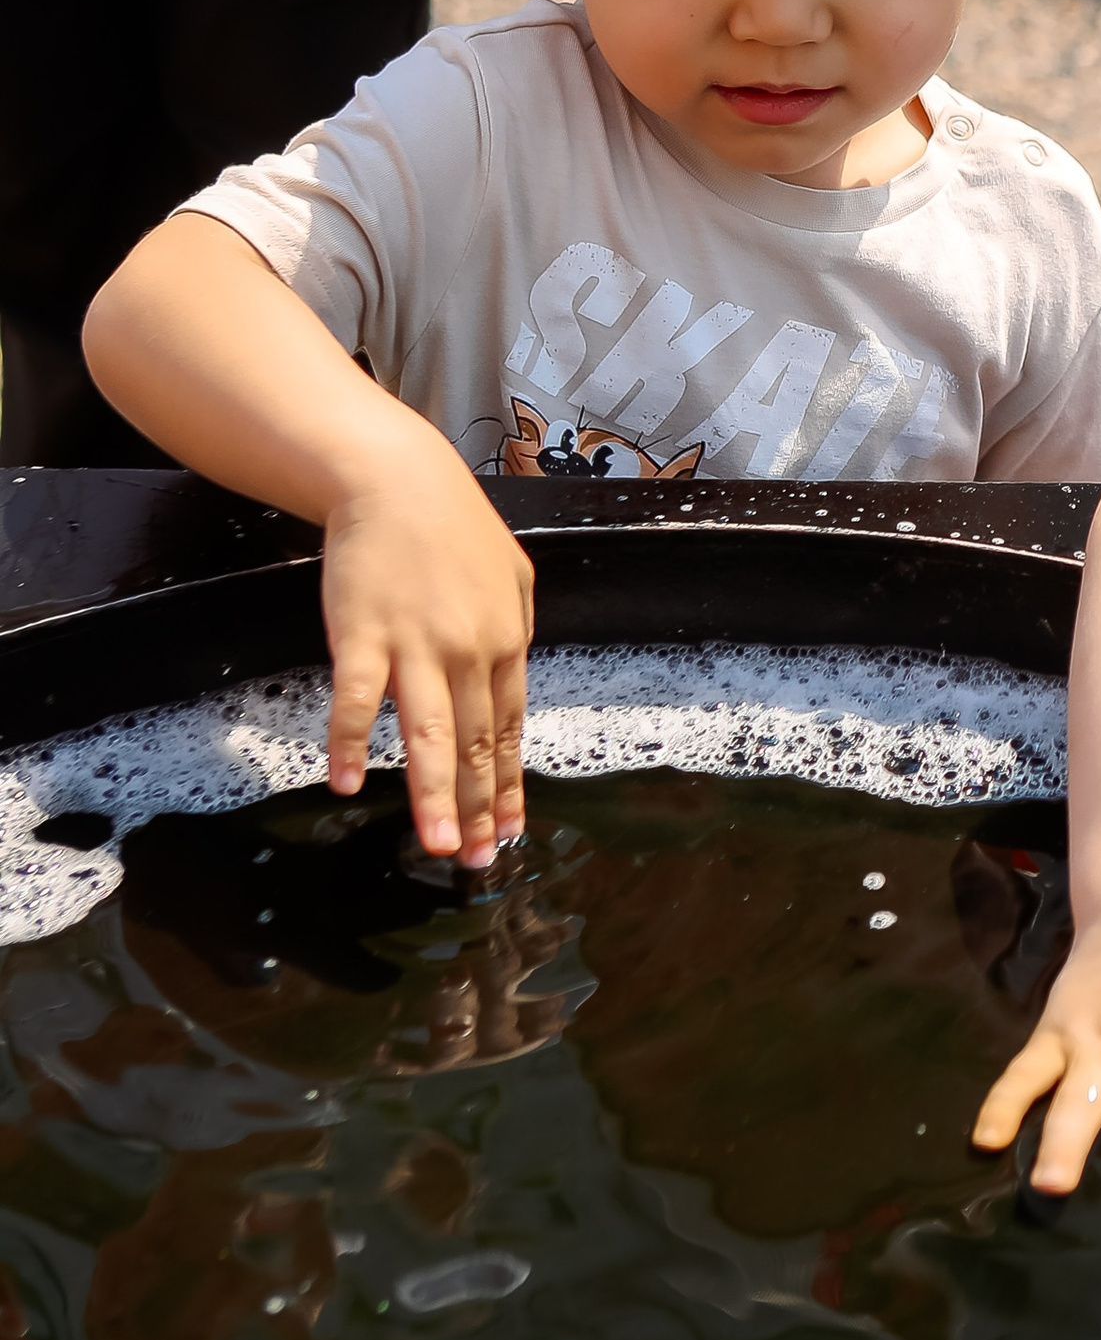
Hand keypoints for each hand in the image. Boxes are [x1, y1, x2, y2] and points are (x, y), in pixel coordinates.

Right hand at [318, 433, 534, 863]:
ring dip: (434, 796)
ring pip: (429, 733)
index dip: (508, 784)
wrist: (395, 480)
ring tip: (440, 846)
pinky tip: (345, 781)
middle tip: (479, 859)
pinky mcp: (364, 634)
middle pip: (476, 743)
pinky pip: (356, 698)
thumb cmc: (451, 525)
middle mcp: (468, 650)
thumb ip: (516, 627)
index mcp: (505, 640)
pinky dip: (349, 741)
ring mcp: (415, 644)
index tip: (510, 829)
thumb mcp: (511, 573)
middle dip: (479, 808)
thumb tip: (516, 676)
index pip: (510, 728)